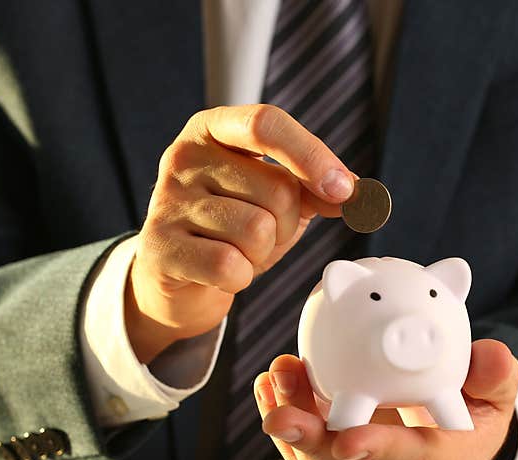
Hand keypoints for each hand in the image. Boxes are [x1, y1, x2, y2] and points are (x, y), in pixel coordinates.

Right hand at [125, 105, 355, 362]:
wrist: (180, 277)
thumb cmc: (231, 228)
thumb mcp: (276, 198)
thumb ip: (315, 188)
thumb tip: (358, 194)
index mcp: (213, 129)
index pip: (267, 125)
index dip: (312, 157)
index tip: (344, 188)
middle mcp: (184, 156)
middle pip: (276, 189)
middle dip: (286, 224)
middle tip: (264, 234)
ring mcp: (168, 200)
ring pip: (256, 230)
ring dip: (262, 253)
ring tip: (239, 250)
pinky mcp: (159, 246)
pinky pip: (230, 266)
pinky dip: (240, 277)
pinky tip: (222, 272)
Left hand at [253, 339, 517, 459]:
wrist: (455, 429)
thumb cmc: (476, 408)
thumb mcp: (498, 391)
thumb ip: (496, 375)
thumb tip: (491, 356)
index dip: (379, 450)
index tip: (347, 439)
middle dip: (313, 443)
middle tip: (282, 414)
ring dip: (293, 424)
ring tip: (277, 377)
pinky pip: (306, 452)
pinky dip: (286, 418)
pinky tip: (270, 385)